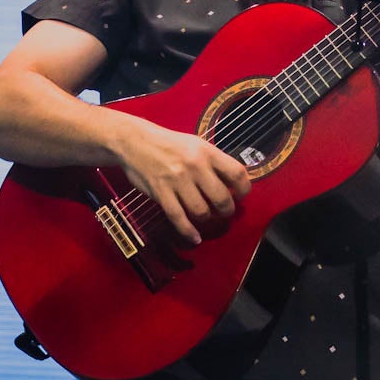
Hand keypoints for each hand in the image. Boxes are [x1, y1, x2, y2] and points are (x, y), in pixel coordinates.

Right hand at [116, 120, 251, 245]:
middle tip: (225, 212)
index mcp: (207, 152)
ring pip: (201, 211)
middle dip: (227, 211)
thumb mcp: (196, 145)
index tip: (240, 196)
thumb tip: (234, 183)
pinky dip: (188, 231)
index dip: (244, 189)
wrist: (136, 141)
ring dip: (207, 219)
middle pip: (222, 198)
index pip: (237, 173)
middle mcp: (195, 166)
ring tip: (207, 217)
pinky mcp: (161, 193)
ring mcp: (177, 180)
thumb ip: (214, 162)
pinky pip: (179, 218)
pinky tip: (195, 238)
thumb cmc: (170, 144)